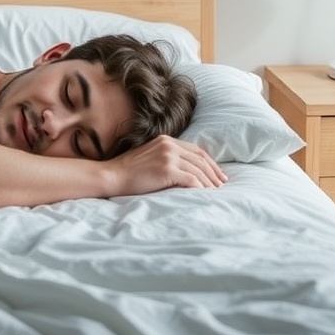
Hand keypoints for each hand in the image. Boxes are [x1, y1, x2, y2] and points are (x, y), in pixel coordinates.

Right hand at [103, 135, 226, 196]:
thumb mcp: (150, 155)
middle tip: (222, 185)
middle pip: (201, 159)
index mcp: (166, 140)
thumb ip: (167, 157)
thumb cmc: (129, 170)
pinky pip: (191, 180)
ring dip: (209, 183)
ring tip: (215, 192)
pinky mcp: (167, 170)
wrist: (112, 175)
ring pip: (198, 170)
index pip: (196, 150)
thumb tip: (187, 169)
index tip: (218, 174)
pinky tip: (204, 195)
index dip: (210, 163)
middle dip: (214, 173)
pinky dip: (200, 188)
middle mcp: (169, 145)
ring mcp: (168, 156)